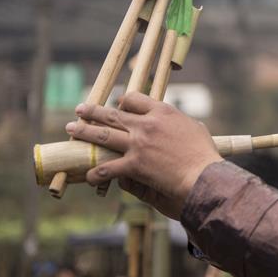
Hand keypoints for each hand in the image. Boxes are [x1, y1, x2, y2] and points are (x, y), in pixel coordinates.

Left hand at [66, 92, 222, 218]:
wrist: (203, 175)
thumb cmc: (205, 154)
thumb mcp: (196, 129)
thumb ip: (182, 125)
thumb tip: (179, 128)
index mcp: (163, 112)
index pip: (134, 99)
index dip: (123, 102)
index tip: (118, 104)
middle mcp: (146, 124)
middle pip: (113, 114)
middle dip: (93, 111)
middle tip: (80, 109)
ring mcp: (138, 144)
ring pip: (103, 135)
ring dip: (84, 132)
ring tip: (72, 129)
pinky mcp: (133, 165)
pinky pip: (108, 168)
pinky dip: (96, 174)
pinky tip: (89, 177)